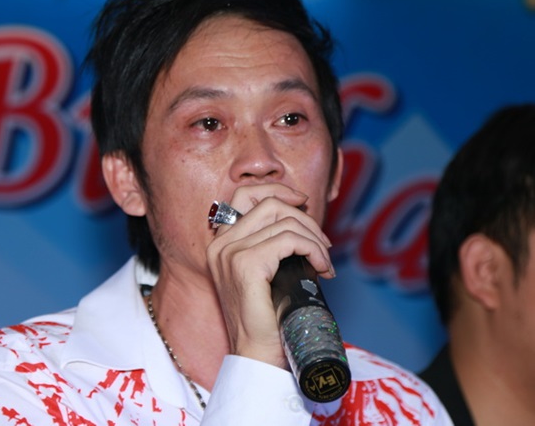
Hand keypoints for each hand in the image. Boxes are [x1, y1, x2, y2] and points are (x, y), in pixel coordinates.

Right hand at [206, 184, 333, 368]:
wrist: (257, 355)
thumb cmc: (266, 319)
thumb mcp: (264, 273)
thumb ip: (271, 245)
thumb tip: (302, 222)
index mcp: (220, 243)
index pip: (245, 194)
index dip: (277, 190)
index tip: (302, 202)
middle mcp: (221, 244)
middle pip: (269, 203)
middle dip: (305, 218)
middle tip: (323, 244)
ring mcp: (230, 253)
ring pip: (284, 220)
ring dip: (314, 238)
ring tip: (324, 262)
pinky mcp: (246, 265)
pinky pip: (289, 240)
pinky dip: (312, 249)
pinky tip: (320, 267)